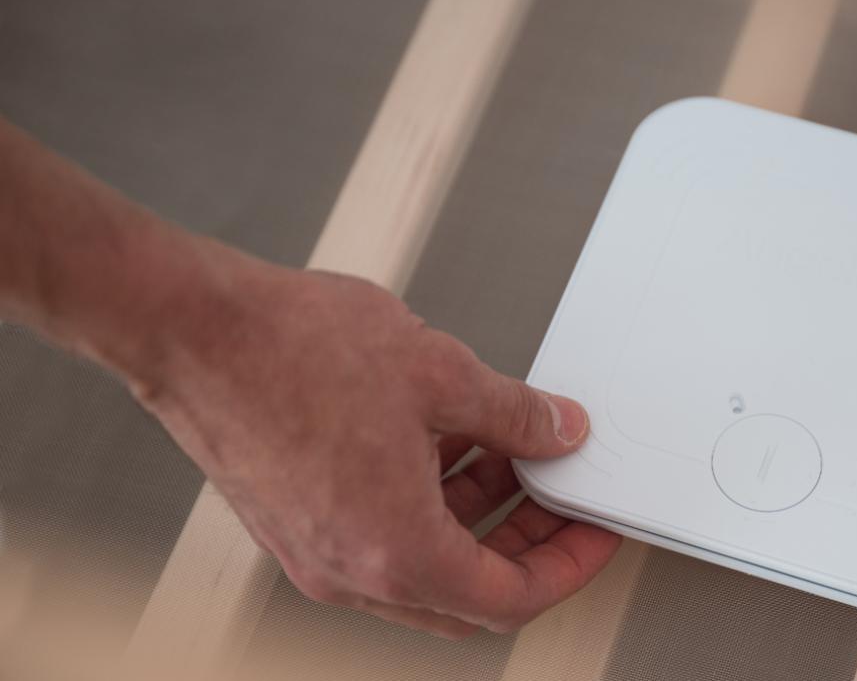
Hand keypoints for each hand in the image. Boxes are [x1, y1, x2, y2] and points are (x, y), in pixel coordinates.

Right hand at [126, 249, 620, 637]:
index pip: (512, 599)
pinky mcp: (293, 523)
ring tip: (508, 454)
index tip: (595, 534)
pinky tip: (447, 442)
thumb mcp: (440, 374)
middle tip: (559, 499)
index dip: (570, 566)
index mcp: (397, 553)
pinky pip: (380, 538)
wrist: (191, 328)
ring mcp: (316, 553)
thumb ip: (515, 415)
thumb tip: (558, 432)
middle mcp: (351, 571)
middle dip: (526, 548)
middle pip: (469, 595)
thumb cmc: (290, 350)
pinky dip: (425, 505)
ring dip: (475, 520)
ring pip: (424, 567)